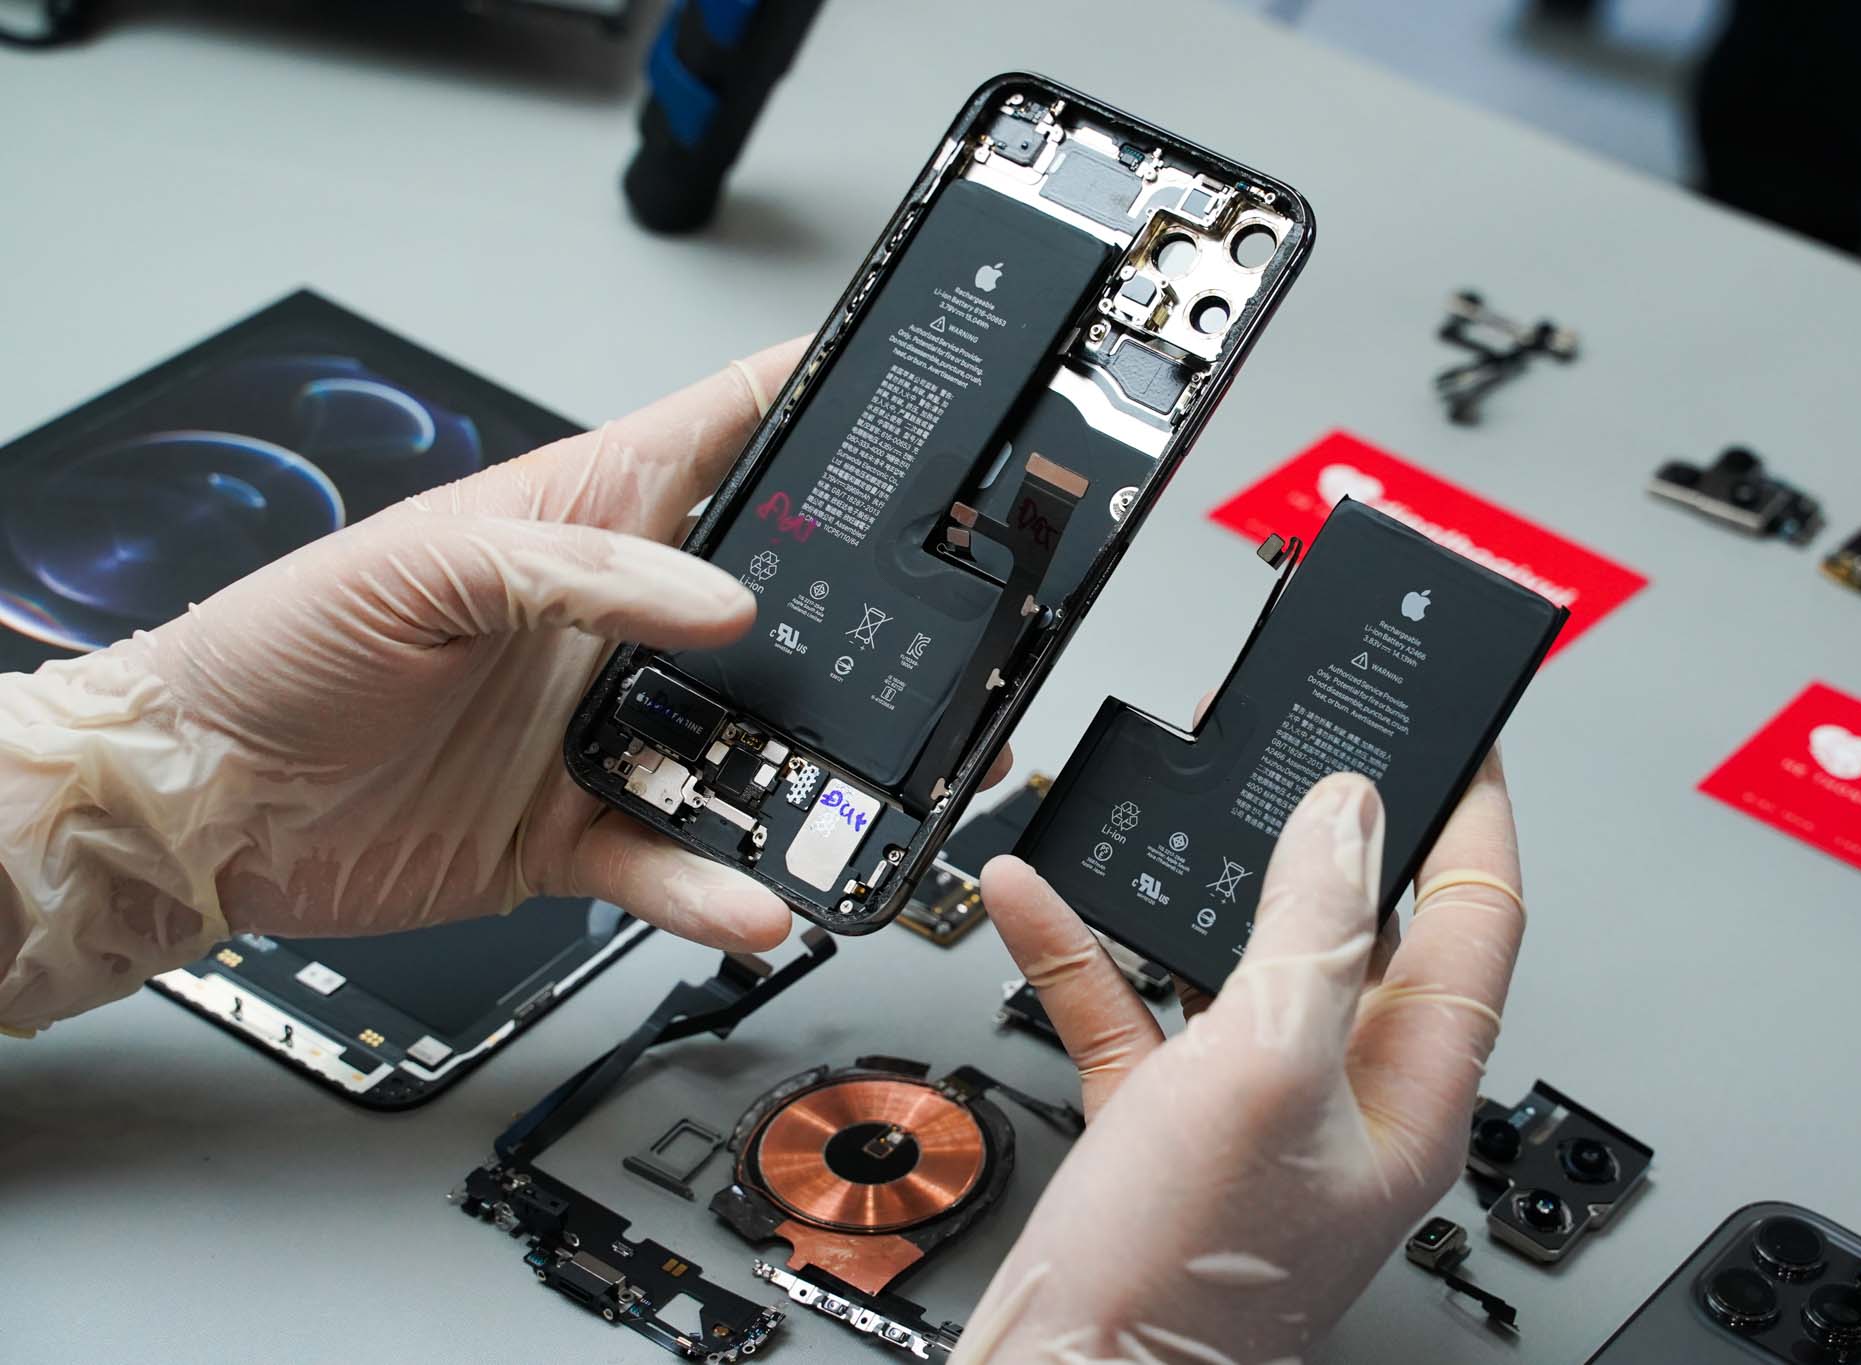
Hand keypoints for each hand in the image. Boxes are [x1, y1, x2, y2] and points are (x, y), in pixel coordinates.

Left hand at [2, 338, 1017, 1031]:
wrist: (201, 807)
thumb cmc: (276, 648)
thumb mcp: (416, 566)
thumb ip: (573, 566)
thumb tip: (716, 595)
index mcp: (581, 518)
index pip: (729, 432)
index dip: (824, 402)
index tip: (919, 406)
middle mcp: (613, 622)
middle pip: (779, 604)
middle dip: (863, 619)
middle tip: (934, 644)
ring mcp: (604, 726)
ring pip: (749, 746)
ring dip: (806, 777)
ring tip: (855, 798)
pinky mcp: (580, 828)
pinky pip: (675, 861)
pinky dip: (717, 886)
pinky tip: (747, 897)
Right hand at [955, 754, 1521, 1362]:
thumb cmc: (1187, 1274)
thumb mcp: (1264, 1065)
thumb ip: (1315, 928)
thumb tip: (1348, 816)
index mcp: (1408, 1089)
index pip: (1475, 925)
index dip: (1473, 822)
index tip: (1462, 743)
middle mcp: (1338, 1097)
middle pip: (1351, 930)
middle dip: (1317, 830)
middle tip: (1298, 749)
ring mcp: (1248, 1110)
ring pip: (1233, 960)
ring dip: (1185, 883)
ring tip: (1161, 807)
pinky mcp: (1161, 1123)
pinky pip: (1132, 1008)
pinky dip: (1086, 949)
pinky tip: (1037, 896)